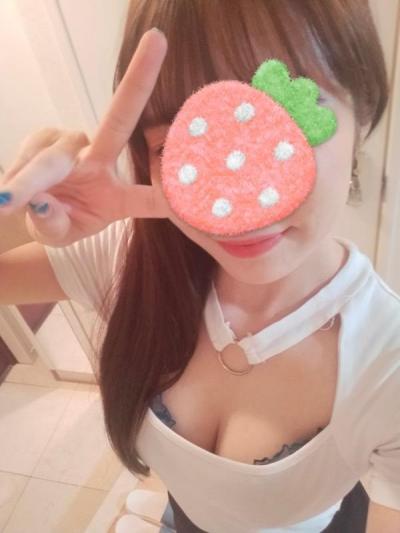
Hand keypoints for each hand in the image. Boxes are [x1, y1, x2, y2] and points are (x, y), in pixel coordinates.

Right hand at [0, 28, 170, 246]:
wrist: (26, 209)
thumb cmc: (57, 222)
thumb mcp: (58, 236)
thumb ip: (54, 225)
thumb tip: (43, 202)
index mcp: (116, 199)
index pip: (146, 198)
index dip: (166, 197)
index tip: (187, 194)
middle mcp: (101, 162)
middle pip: (118, 120)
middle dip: (138, 81)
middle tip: (158, 40)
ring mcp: (74, 145)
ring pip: (52, 156)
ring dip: (29, 180)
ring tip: (8, 203)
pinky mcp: (47, 136)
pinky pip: (31, 153)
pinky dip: (16, 174)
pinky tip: (10, 191)